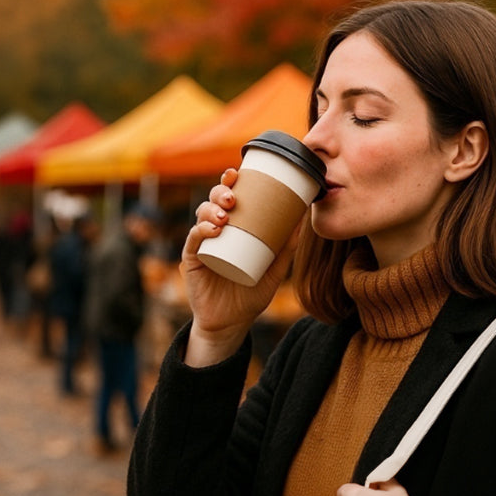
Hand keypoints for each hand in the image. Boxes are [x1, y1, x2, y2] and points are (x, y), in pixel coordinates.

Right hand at [181, 168, 302, 366]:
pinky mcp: (192, 260)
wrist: (232, 322)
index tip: (238, 172)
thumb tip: (303, 220)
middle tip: (233, 197)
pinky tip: (213, 229)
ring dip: (211, 209)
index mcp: (232, 228)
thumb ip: (286, 247)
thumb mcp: (274, 270)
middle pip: (213, 201)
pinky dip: (201, 231)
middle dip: (220, 192)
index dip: (229, 182)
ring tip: (225, 214)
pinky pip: (193, 240)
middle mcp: (215, 231)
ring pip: (201, 216)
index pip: (228, 198)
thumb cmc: (251, 294)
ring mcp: (202, 244)